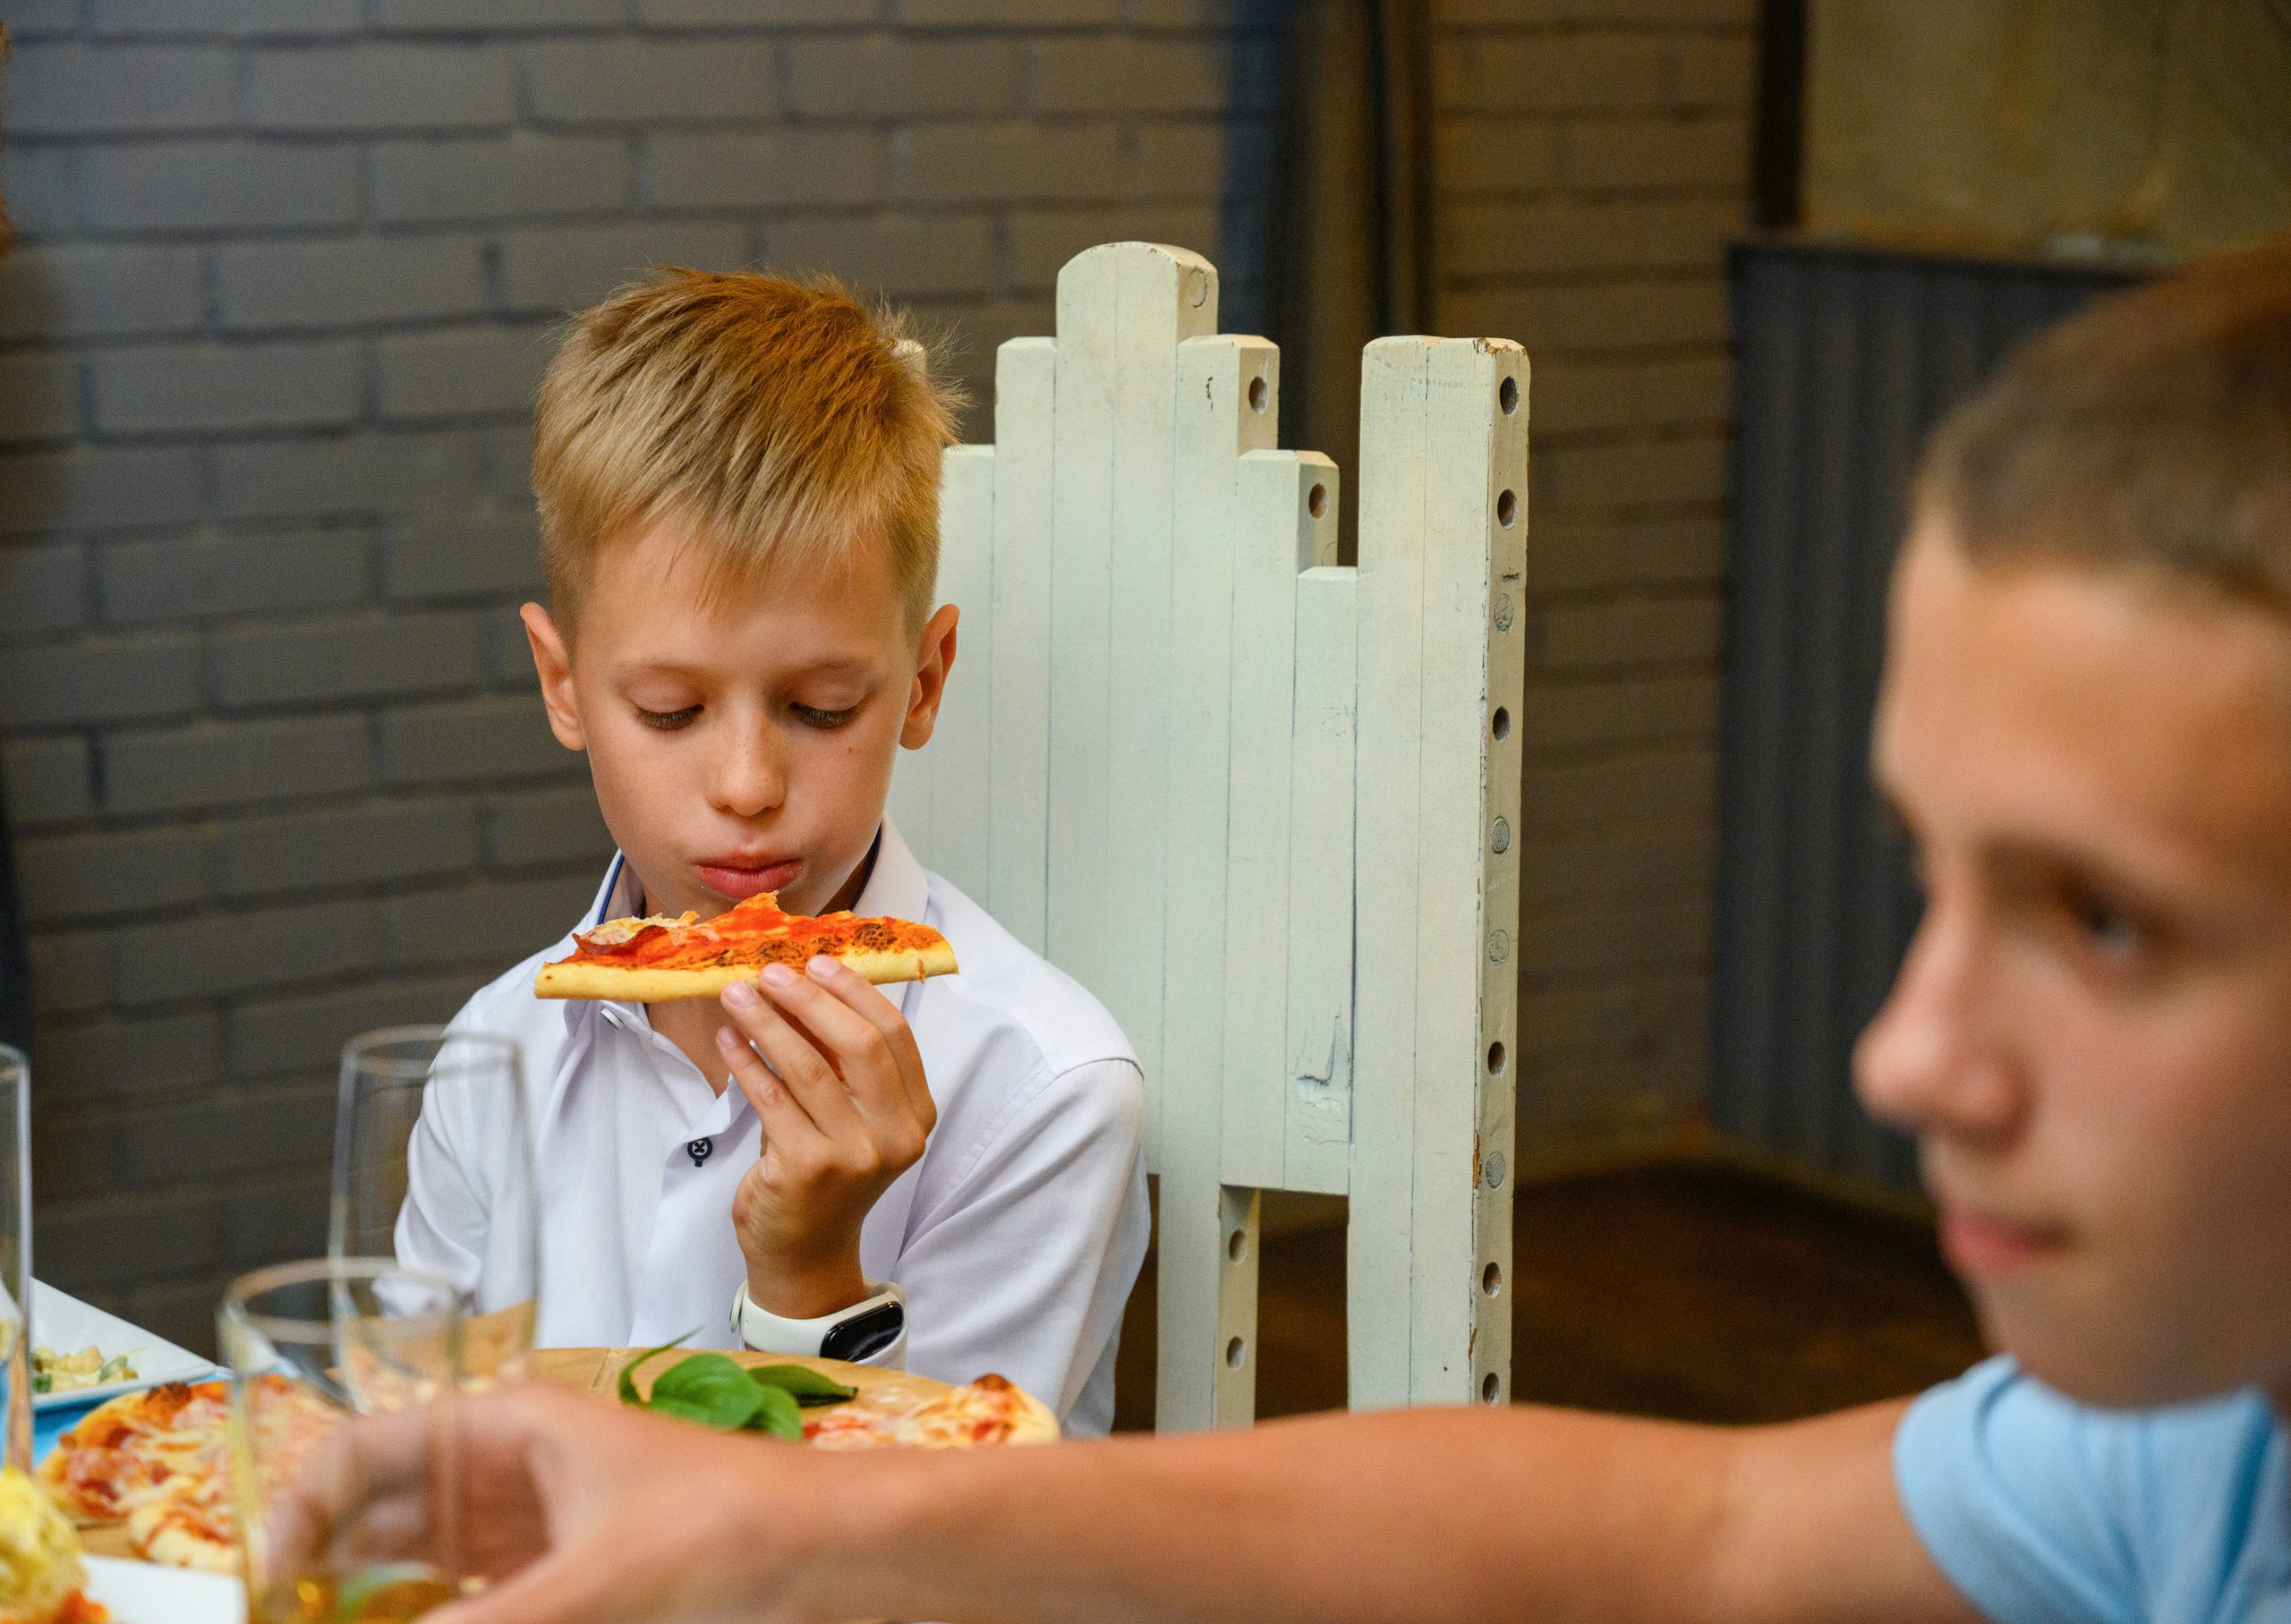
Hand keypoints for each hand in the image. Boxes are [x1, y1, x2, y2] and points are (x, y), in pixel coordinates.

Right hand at [268, 1383, 824, 1623]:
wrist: (826, 1554)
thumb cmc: (731, 1524)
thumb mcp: (597, 1579)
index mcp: (509, 1426)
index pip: (364, 1449)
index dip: (299, 1511)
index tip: (263, 1586)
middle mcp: (506, 1471)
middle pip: (378, 1519)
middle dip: (323, 1578)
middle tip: (283, 1623)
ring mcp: (528, 1530)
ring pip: (415, 1572)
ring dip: (374, 1606)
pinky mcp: (557, 1583)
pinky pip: (467, 1605)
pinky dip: (435, 1621)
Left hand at [716, 958, 936, 1318]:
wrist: (805, 1251)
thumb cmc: (826, 1170)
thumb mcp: (850, 1115)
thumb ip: (840, 1061)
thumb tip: (803, 984)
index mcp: (917, 1114)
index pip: (894, 1035)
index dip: (854, 992)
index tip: (816, 963)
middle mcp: (896, 1135)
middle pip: (858, 1045)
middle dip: (810, 999)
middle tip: (770, 973)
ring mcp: (854, 1155)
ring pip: (808, 1067)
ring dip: (766, 1022)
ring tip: (736, 994)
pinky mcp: (807, 1169)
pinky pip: (770, 1097)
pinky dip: (745, 1060)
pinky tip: (728, 1038)